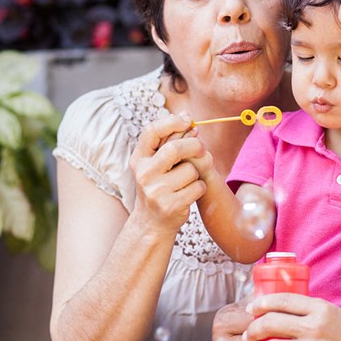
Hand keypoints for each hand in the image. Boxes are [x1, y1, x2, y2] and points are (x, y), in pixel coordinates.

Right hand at [128, 113, 207, 235]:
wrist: (152, 222)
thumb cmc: (158, 186)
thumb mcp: (157, 164)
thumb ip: (170, 141)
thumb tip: (188, 117)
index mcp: (139, 159)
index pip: (151, 132)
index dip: (171, 122)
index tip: (188, 121)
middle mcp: (144, 174)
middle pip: (175, 149)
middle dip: (194, 145)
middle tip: (201, 148)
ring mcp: (156, 191)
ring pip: (191, 170)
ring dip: (196, 174)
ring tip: (186, 182)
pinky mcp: (171, 205)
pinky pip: (198, 187)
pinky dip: (199, 188)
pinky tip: (189, 194)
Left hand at [243, 294, 340, 340]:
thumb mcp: (336, 314)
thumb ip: (312, 312)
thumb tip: (282, 311)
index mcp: (320, 309)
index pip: (281, 300)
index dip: (261, 304)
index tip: (252, 309)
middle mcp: (315, 328)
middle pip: (270, 324)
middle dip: (253, 330)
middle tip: (249, 334)